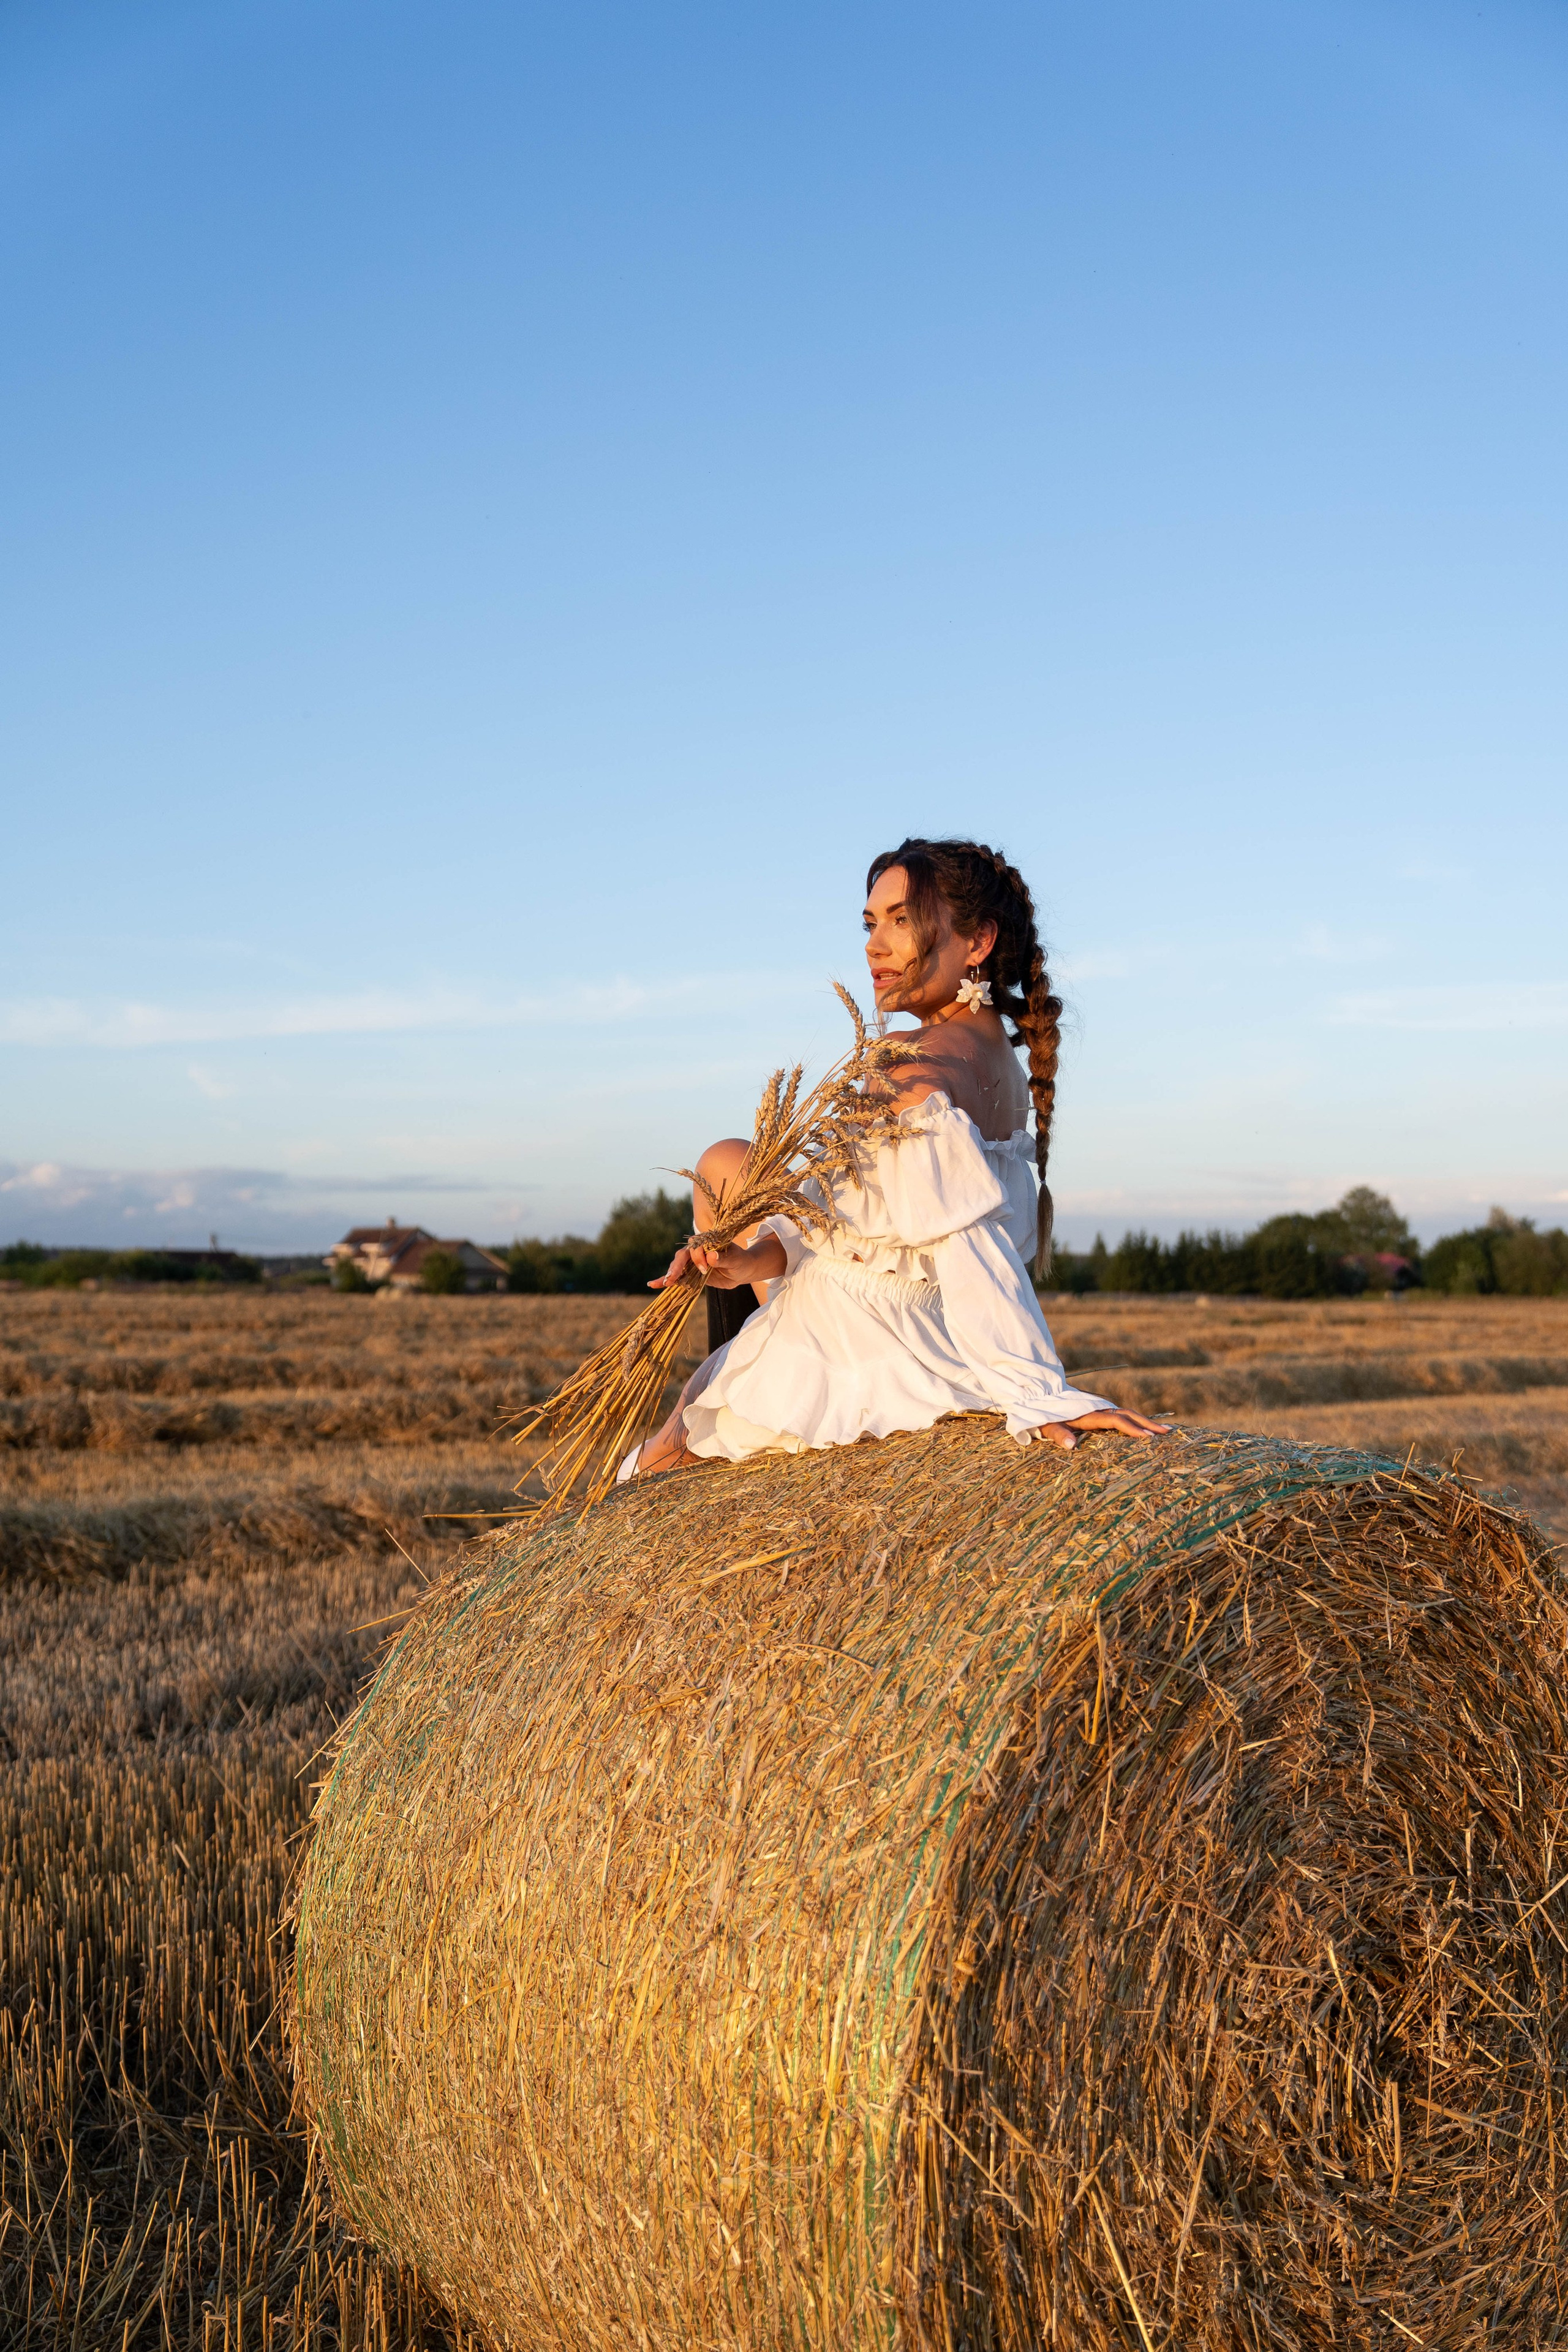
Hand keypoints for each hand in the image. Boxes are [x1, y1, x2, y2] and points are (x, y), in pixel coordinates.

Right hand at [648, 1234, 787, 1290]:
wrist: (741, 1270)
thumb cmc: (740, 1261)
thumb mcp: (735, 1260)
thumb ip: (723, 1258)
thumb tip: (711, 1256)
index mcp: (706, 1241)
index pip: (696, 1246)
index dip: (697, 1257)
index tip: (705, 1268)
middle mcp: (696, 1249)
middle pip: (682, 1256)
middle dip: (677, 1267)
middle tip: (673, 1279)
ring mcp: (692, 1261)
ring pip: (677, 1266)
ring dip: (670, 1274)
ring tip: (664, 1283)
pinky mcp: (690, 1272)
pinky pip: (676, 1276)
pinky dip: (664, 1280)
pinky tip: (653, 1284)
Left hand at [1033, 1407, 1171, 1452]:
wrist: (1036, 1395)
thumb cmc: (1042, 1414)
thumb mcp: (1046, 1425)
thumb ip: (1058, 1434)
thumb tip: (1072, 1446)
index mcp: (1088, 1413)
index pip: (1115, 1420)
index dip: (1132, 1429)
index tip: (1149, 1437)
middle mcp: (1098, 1409)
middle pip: (1128, 1414)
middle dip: (1148, 1424)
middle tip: (1169, 1433)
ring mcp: (1100, 1409)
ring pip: (1128, 1413)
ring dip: (1146, 1421)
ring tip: (1166, 1431)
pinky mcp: (1100, 1411)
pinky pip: (1122, 1415)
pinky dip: (1137, 1421)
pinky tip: (1147, 1429)